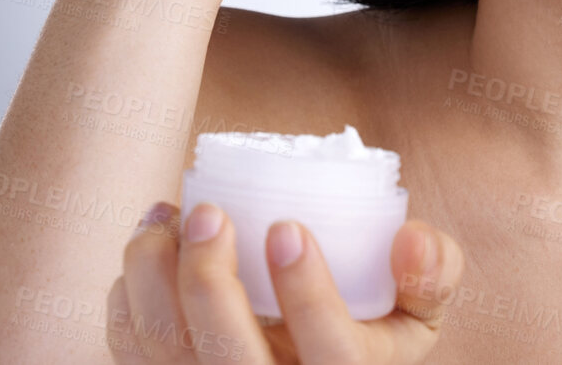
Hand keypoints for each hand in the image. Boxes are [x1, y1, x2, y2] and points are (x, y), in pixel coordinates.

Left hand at [109, 201, 464, 363]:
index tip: (286, 228)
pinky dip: (128, 293)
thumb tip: (411, 237)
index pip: (332, 356)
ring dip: (152, 277)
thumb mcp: (418, 315)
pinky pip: (131, 352)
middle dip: (208, 281)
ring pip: (165, 353)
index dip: (307, 295)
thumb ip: (432, 272)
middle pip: (229, 362)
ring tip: (168, 215)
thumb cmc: (369, 333)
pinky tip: (151, 241)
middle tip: (211, 211)